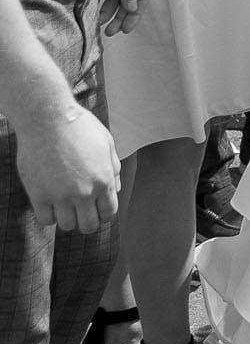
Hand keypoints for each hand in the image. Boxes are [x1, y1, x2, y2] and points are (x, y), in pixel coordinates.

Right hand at [14, 97, 119, 232]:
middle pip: (89, 226)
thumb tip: (115, 189)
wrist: (48, 117)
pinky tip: (49, 201)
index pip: (109, 213)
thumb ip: (113, 168)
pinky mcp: (38, 195)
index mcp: (103, 180)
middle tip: (80, 210)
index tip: (96, 207)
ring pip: (67, 226)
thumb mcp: (106, 142)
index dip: (103, 213)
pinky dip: (48, 215)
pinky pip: (45, 220)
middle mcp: (84, 192)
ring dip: (67, 217)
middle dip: (87, 220)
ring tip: (63, 203)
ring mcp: (60, 195)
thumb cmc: (79, 126)